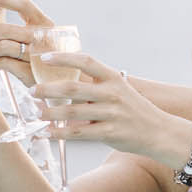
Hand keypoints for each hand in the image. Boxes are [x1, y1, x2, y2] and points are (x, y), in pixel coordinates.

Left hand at [0, 0, 57, 86]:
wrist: (64, 86)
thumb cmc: (47, 61)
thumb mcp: (42, 40)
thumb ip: (23, 31)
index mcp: (45, 24)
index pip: (23, 4)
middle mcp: (43, 36)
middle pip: (4, 29)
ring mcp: (37, 54)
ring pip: (1, 47)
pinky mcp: (31, 72)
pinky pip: (3, 63)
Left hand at [31, 50, 173, 158]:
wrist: (159, 132)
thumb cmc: (134, 110)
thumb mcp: (119, 89)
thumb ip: (96, 85)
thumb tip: (65, 81)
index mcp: (113, 78)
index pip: (86, 61)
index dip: (64, 58)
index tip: (44, 58)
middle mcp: (112, 93)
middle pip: (73, 88)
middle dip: (48, 90)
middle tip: (32, 91)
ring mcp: (111, 114)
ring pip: (72, 113)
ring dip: (49, 113)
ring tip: (36, 112)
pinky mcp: (109, 133)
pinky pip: (78, 133)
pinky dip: (59, 133)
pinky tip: (46, 133)